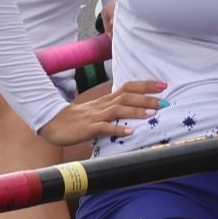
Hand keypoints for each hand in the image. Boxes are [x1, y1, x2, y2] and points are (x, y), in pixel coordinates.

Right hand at [39, 79, 165, 145]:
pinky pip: (104, 128)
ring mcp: (96, 116)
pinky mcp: (88, 129)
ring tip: (152, 114)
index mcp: (106, 100)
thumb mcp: (97, 111)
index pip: (128, 87)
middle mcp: (103, 105)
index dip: (145, 85)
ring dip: (136, 112)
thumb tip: (134, 112)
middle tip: (165, 101)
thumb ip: (113, 110)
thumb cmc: (77, 119)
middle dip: (147, 98)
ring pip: (118, 110)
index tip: (163, 85)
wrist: (52, 124)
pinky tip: (130, 133)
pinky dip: (118, 130)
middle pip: (127, 97)